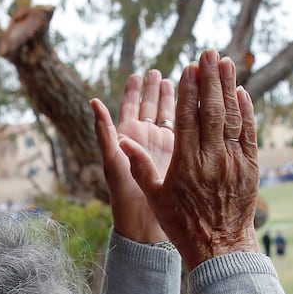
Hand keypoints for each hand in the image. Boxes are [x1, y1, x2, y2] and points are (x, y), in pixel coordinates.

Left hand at [92, 70, 175, 244]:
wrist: (145, 222)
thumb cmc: (124, 194)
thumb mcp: (113, 160)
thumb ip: (104, 130)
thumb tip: (93, 101)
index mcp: (127, 137)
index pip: (130, 106)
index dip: (134, 90)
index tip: (138, 74)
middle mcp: (145, 139)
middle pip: (150, 107)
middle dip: (155, 88)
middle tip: (159, 71)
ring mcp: (163, 146)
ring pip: (169, 116)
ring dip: (174, 98)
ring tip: (179, 81)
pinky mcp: (179, 155)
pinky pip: (185, 130)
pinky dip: (190, 115)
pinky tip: (198, 103)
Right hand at [120, 50, 259, 270]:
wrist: (219, 247)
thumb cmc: (182, 224)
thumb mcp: (155, 197)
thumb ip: (139, 166)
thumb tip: (120, 140)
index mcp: (186, 163)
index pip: (187, 118)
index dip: (188, 90)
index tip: (188, 67)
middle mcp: (212, 158)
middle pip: (212, 110)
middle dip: (210, 78)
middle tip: (209, 53)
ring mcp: (233, 161)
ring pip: (232, 117)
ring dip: (229, 87)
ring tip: (227, 63)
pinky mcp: (250, 167)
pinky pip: (248, 133)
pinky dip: (246, 111)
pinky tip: (241, 93)